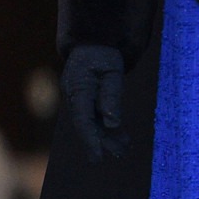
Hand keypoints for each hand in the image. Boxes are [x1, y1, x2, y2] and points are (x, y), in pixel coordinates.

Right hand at [61, 44, 126, 160]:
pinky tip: (120, 136)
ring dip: (108, 136)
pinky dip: (107, 126)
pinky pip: (95, 116)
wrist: (93, 40)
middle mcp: (74, 96)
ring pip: (92, 122)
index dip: (90, 140)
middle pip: (88, 124)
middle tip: (120, 153)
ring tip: (124, 149)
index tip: (97, 158)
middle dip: (103, 141)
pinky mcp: (85, 99)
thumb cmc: (103, 54)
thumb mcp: (112, 70)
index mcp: (77, 88)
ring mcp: (78, 98)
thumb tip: (112, 123)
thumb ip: (112, 95)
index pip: (82, 119)